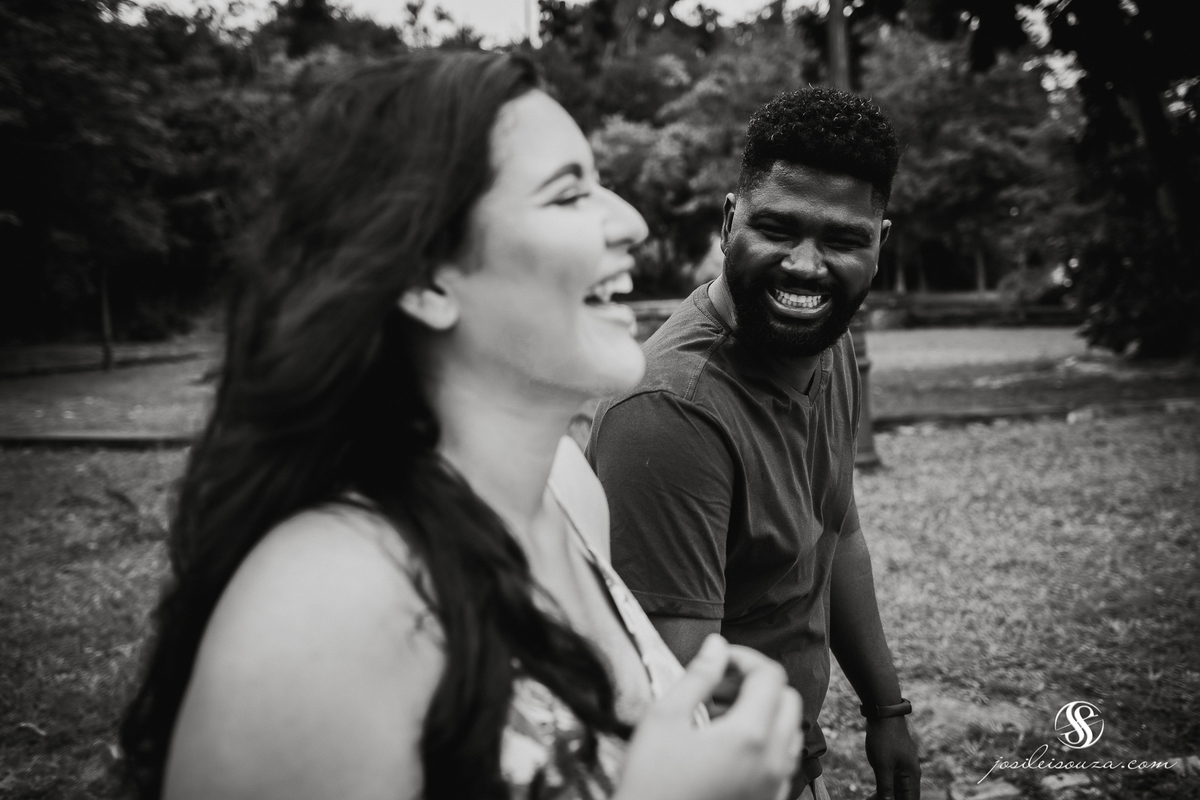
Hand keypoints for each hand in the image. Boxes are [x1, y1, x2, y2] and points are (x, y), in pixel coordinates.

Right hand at [616, 635, 802, 799]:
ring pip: (790, 732)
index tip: (719, 661)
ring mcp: (773, 786)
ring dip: (764, 713)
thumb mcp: (665, 718)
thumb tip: (717, 647)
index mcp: (750, 736)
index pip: (770, 676)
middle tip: (719, 687)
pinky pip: (782, 762)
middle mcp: (772, 762)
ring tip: (721, 716)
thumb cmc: (651, 783)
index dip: (745, 658)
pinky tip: (727, 746)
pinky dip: (765, 743)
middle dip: (758, 684)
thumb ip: (698, 677)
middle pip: (788, 701)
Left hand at [865, 716, 920, 799]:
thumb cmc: (884, 738)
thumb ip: (886, 787)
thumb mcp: (882, 766)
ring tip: (870, 798)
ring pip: (896, 790)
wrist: (883, 714)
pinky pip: (892, 781)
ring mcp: (903, 768)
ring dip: (885, 797)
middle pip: (903, 796)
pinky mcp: (895, 763)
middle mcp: (911, 774)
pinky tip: (873, 793)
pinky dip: (884, 788)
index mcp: (912, 776)